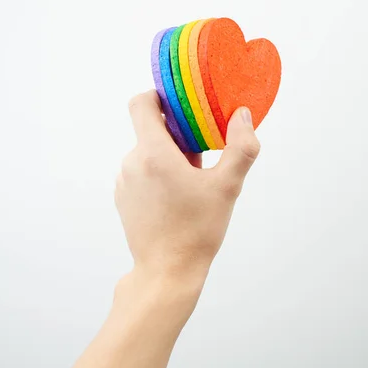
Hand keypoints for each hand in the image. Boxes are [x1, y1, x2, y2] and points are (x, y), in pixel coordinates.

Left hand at [115, 90, 259, 279]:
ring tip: (192, 183)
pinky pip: (141, 173)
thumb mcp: (227, 187)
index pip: (141, 103)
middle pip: (151, 131)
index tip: (180, 104)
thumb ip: (240, 147)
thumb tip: (243, 116)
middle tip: (203, 156)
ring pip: (147, 154)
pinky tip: (177, 198)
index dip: (159, 96)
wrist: (168, 272)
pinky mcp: (124, 199)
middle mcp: (132, 163)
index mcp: (153, 153)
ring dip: (168, 157)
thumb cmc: (197, 230)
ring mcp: (124, 182)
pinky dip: (158, 175)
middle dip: (177, 136)